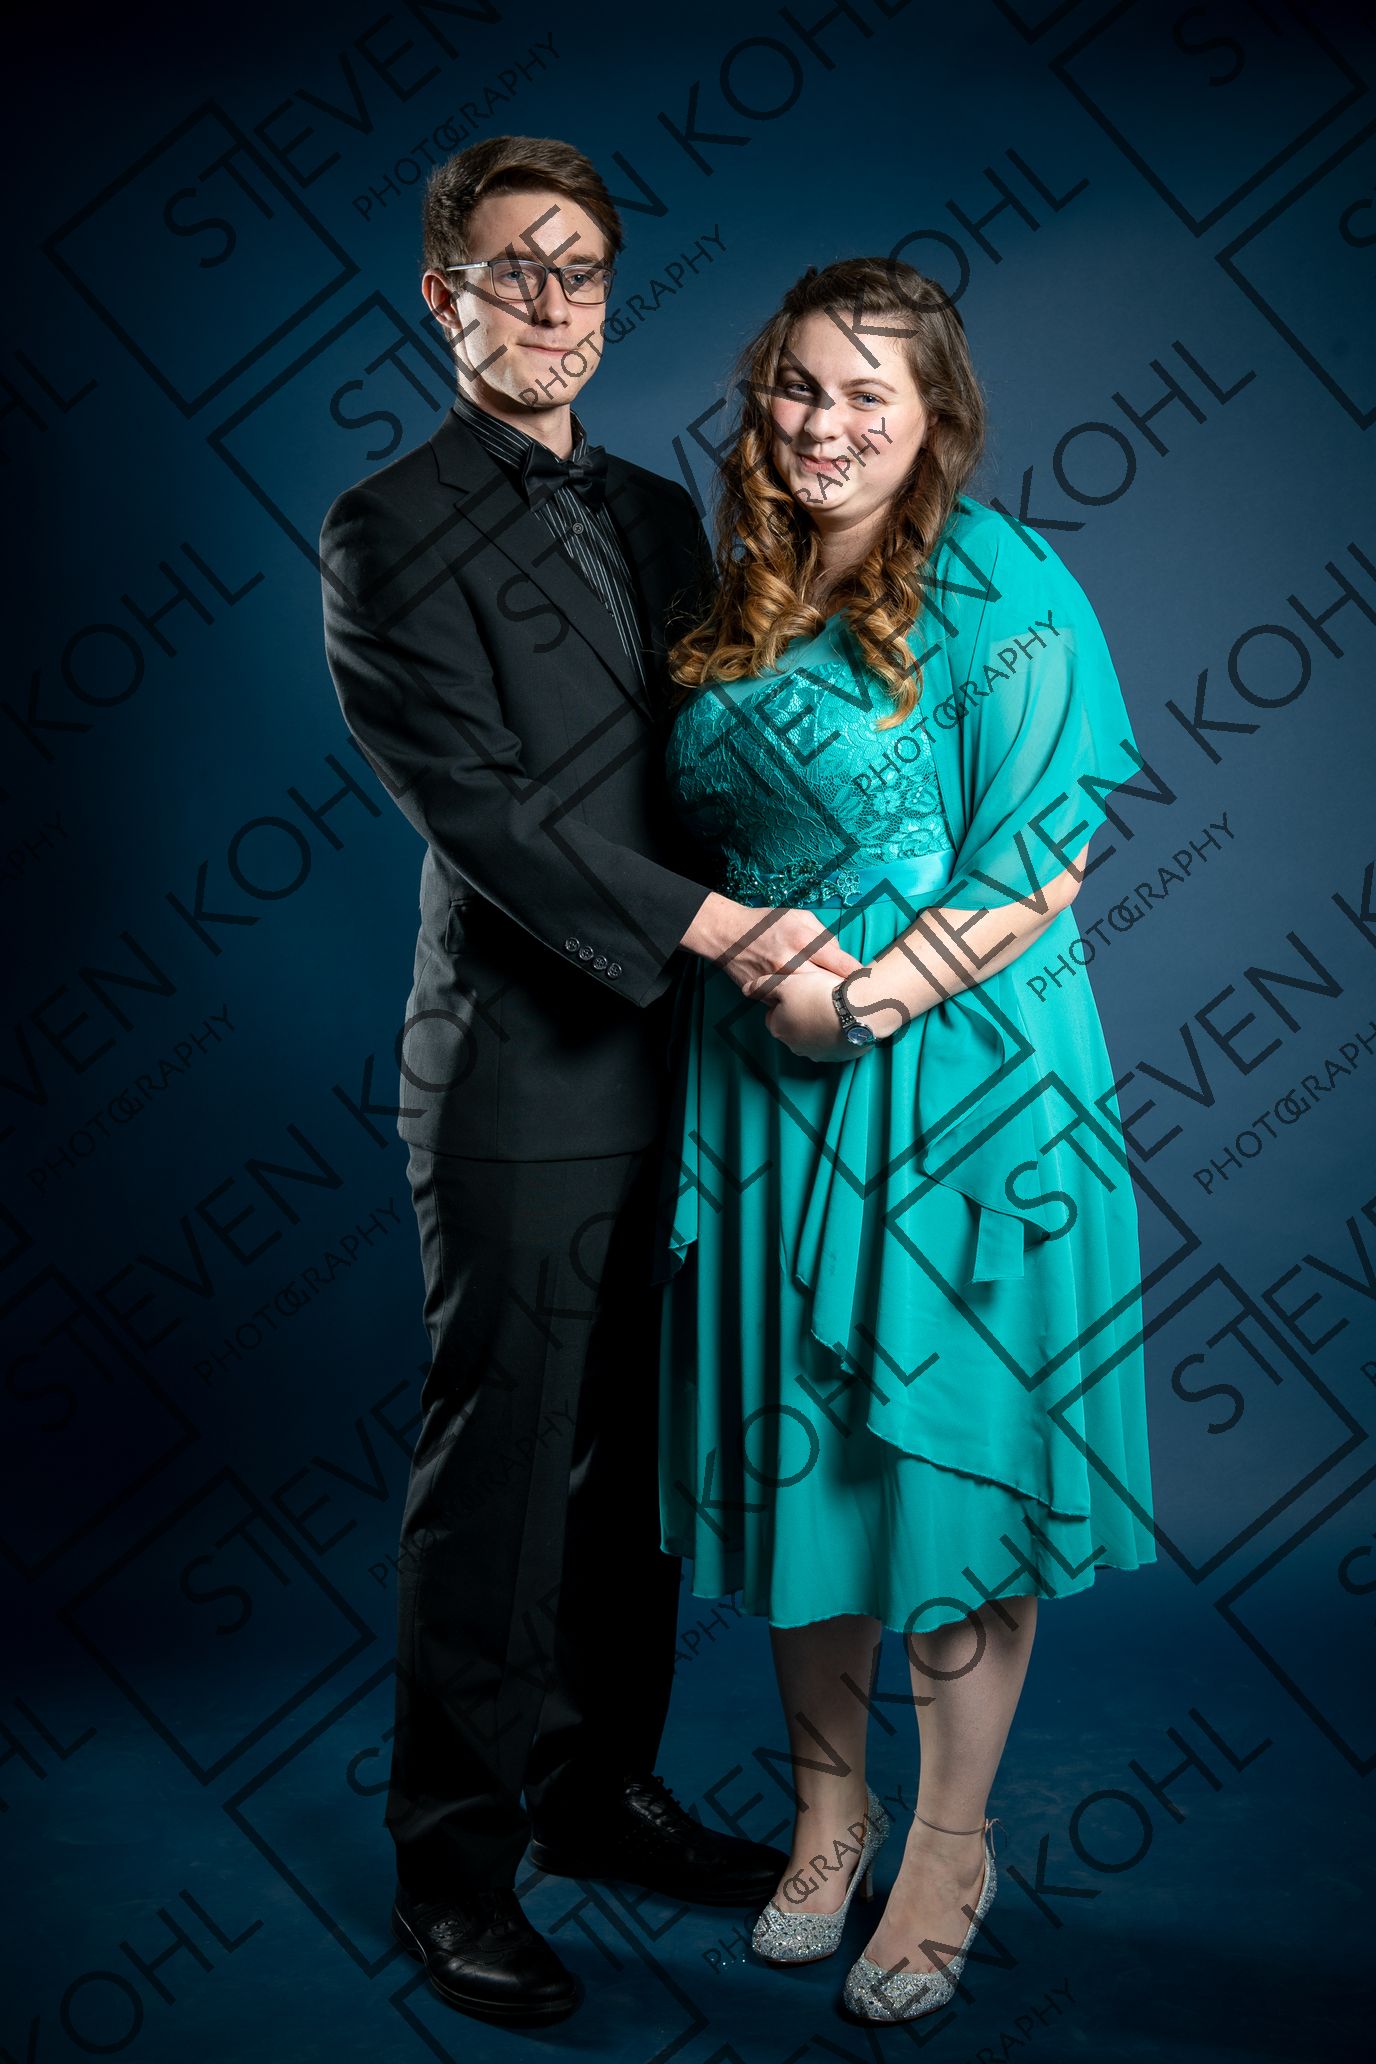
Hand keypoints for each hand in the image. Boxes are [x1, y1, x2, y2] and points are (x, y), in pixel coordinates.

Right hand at [716, 901, 864, 1000]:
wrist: (728, 935)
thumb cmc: (766, 924)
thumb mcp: (798, 917)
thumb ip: (824, 935)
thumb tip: (840, 956)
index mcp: (804, 940)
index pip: (841, 964)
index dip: (860, 977)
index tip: (873, 985)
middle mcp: (792, 962)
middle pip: (829, 987)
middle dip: (847, 995)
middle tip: (863, 1001)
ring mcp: (778, 982)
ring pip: (810, 1001)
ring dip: (826, 1005)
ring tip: (841, 1009)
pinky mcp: (766, 995)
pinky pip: (790, 1006)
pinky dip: (801, 1008)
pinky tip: (810, 1009)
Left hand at [763, 962, 869, 1063]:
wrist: (855, 1011)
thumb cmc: (817, 994)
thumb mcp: (786, 983)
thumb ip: (764, 986)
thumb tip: (746, 988)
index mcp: (778, 1028)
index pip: (773, 1016)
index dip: (784, 1003)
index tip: (798, 992)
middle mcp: (794, 1046)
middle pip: (792, 1028)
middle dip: (800, 1016)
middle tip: (815, 998)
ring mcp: (818, 1053)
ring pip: (813, 1038)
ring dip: (818, 1026)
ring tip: (831, 1007)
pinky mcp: (838, 1056)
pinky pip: (833, 1044)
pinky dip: (835, 1033)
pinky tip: (843, 1018)